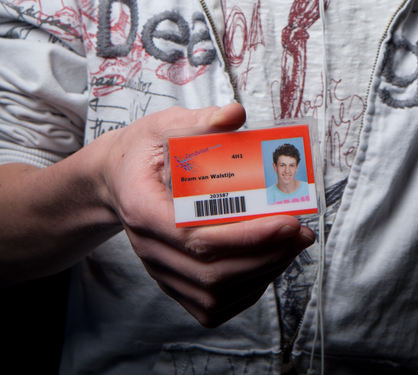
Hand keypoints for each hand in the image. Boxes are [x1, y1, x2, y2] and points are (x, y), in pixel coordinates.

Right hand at [99, 102, 315, 326]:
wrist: (117, 178)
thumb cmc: (144, 152)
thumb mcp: (165, 125)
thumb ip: (201, 120)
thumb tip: (235, 114)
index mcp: (142, 207)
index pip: (194, 236)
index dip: (243, 235)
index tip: (284, 220)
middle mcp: (149, 248)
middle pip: (210, 272)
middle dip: (264, 255)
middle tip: (300, 231)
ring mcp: (160, 270)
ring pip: (213, 295)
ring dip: (260, 274)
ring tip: (292, 244)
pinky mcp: (173, 282)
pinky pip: (211, 304)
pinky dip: (246, 289)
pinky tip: (269, 261)